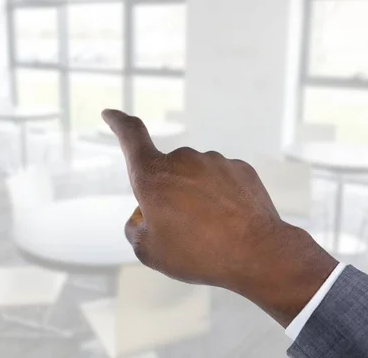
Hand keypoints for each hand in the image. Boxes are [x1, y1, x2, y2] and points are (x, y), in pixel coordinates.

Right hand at [102, 109, 337, 326]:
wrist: (257, 253)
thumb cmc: (199, 254)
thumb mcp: (150, 251)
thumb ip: (136, 229)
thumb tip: (142, 217)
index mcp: (153, 175)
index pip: (130, 136)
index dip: (118, 122)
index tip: (110, 114)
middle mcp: (183, 159)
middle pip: (166, 173)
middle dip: (167, 196)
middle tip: (181, 229)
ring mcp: (215, 161)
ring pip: (195, 178)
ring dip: (196, 197)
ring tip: (210, 230)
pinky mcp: (240, 168)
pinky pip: (221, 180)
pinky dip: (220, 197)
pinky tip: (229, 221)